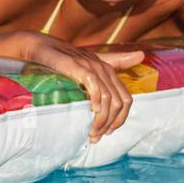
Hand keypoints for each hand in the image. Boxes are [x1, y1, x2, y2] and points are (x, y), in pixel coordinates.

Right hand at [0, 31, 142, 142]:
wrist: (40, 46)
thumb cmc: (63, 57)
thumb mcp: (90, 62)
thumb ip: (116, 60)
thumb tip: (143, 54)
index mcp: (109, 70)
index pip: (126, 99)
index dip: (120, 119)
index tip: (107, 132)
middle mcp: (104, 68)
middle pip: (120, 102)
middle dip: (111, 123)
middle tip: (96, 136)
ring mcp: (92, 67)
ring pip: (108, 98)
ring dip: (102, 119)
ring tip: (91, 131)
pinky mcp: (79, 66)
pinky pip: (95, 86)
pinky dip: (96, 101)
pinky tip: (90, 111)